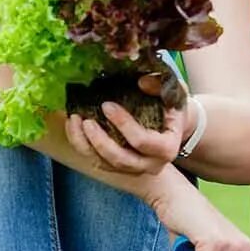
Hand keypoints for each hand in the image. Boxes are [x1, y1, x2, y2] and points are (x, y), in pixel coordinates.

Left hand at [64, 82, 188, 177]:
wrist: (172, 124)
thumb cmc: (172, 106)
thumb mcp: (175, 92)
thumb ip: (162, 85)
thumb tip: (142, 82)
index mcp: (167, 147)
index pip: (142, 141)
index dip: (123, 124)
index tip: (106, 105)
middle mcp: (152, 164)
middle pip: (122, 160)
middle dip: (100, 142)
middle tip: (86, 121)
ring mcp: (135, 168)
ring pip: (106, 165)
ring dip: (87, 145)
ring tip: (74, 122)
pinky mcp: (120, 167)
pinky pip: (98, 162)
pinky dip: (83, 146)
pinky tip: (74, 127)